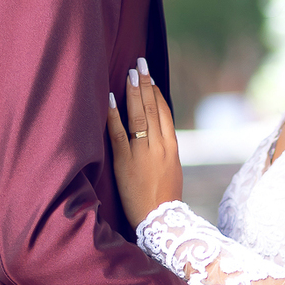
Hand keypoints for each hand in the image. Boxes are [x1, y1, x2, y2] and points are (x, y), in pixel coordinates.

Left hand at [107, 58, 183, 228]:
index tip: (150, 77)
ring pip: (138, 116)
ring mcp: (143, 153)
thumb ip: (164, 151)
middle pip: (152, 108)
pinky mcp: (126, 162)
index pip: (164, 113)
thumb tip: (156, 134)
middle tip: (139, 63)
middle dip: (145, 83)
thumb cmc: (165, 201)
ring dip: (133, 92)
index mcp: (172, 148)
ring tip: (129, 73)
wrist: (161, 221)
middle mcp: (159, 146)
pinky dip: (115, 115)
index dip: (156, 93)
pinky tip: (111, 99)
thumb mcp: (171, 171)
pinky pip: (119, 134)